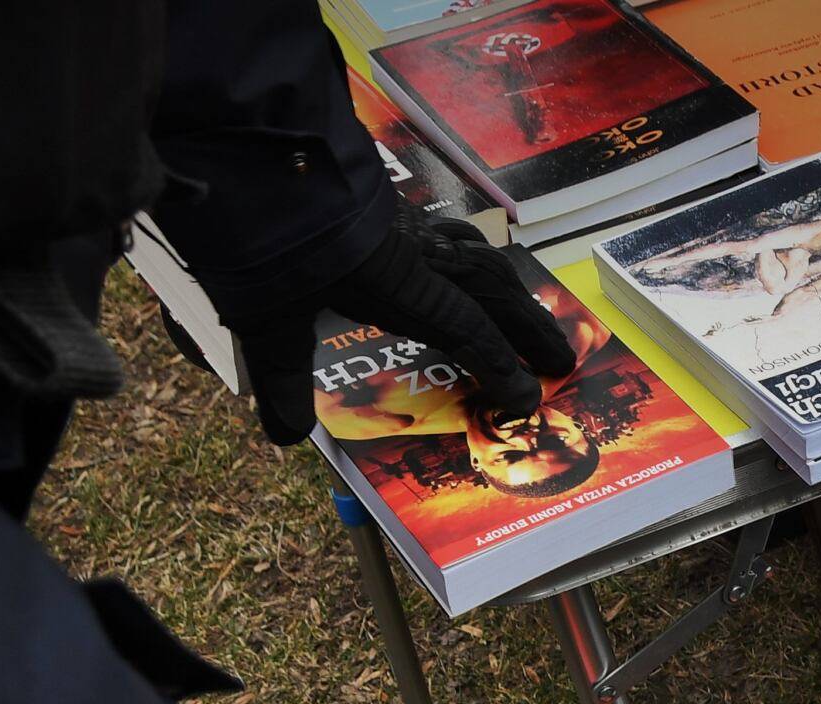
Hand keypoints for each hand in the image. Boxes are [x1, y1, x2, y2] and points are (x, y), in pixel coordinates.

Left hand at [237, 207, 578, 445]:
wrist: (257, 151)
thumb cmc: (266, 241)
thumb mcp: (268, 317)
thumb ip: (282, 377)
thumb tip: (287, 436)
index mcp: (401, 283)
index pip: (467, 331)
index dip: (500, 369)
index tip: (525, 401)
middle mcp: (418, 251)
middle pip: (492, 293)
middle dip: (531, 332)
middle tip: (563, 365)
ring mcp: (408, 223)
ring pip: (478, 257)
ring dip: (510, 293)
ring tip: (529, 319)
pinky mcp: (391, 203)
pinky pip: (450, 231)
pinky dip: (471, 253)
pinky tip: (468, 257)